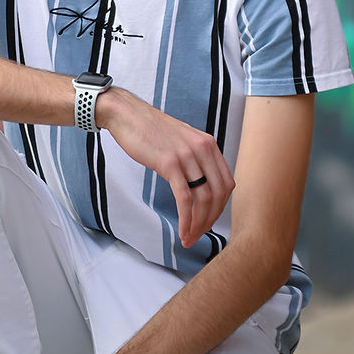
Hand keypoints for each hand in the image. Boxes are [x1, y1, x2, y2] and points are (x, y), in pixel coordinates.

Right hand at [97, 89, 234, 246]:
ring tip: (188, 238)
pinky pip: (185, 199)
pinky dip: (186, 219)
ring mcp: (187, 156)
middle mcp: (203, 149)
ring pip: (203, 199)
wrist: (127, 114)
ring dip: (198, 224)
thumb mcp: (182, 140)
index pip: (226, 184)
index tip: (208, 220)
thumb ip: (195, 158)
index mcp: (208, 144)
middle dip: (210, 220)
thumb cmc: (150, 130)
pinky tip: (181, 231)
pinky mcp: (169, 163)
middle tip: (198, 235)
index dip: (220, 207)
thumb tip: (199, 184)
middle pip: (218, 194)